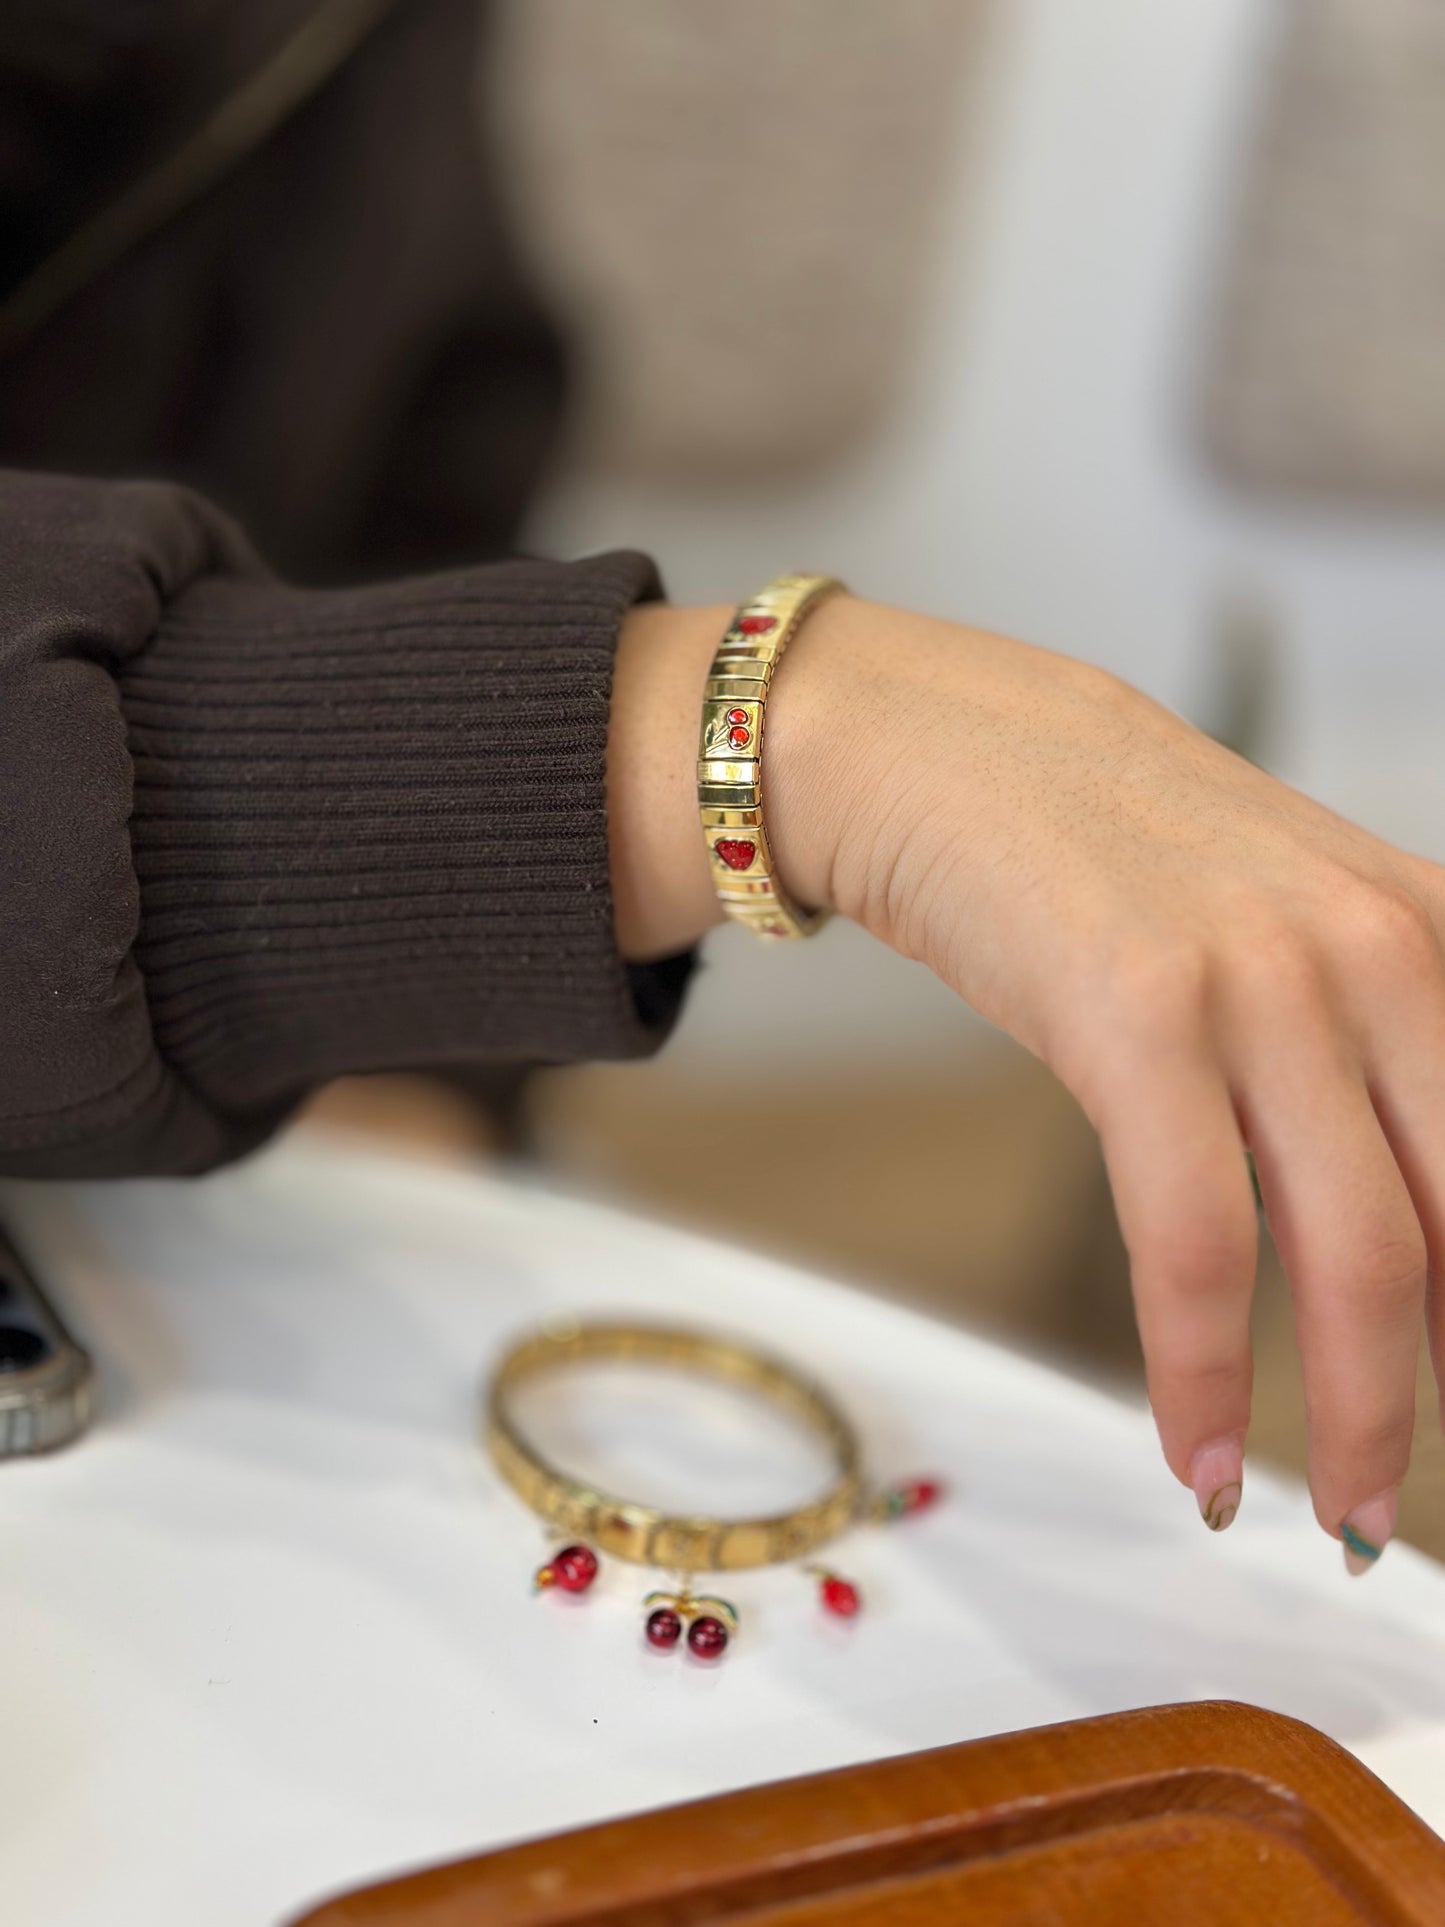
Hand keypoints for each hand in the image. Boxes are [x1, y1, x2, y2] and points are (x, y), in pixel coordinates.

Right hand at [611, 594, 1444, 1567]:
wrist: (945, 748)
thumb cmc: (1104, 852)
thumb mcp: (1280, 927)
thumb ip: (1362, 1053)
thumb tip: (1407, 1236)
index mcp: (1428, 932)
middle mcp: (1378, 951)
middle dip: (1430, 1394)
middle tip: (1395, 1510)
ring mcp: (1261, 978)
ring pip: (1358, 1253)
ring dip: (1353, 1420)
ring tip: (1332, 1525)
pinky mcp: (1139, 1013)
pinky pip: (1198, 1236)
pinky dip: (1203, 1368)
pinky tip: (1195, 1449)